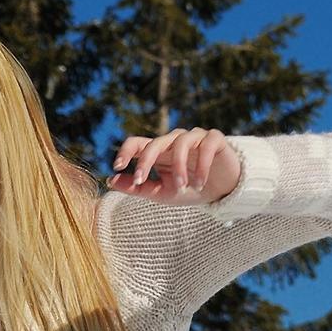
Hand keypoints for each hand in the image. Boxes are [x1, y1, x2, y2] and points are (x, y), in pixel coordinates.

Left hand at [110, 127, 242, 207]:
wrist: (221, 190)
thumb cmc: (188, 189)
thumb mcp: (160, 192)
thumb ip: (136, 187)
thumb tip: (110, 180)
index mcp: (158, 152)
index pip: (137, 143)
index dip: (125, 151)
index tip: (117, 167)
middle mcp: (174, 141)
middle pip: (155, 142)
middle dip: (145, 161)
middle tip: (142, 181)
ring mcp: (194, 137)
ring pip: (181, 143)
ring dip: (179, 167)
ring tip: (182, 187)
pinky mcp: (215, 139)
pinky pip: (206, 146)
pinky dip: (202, 165)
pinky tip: (200, 183)